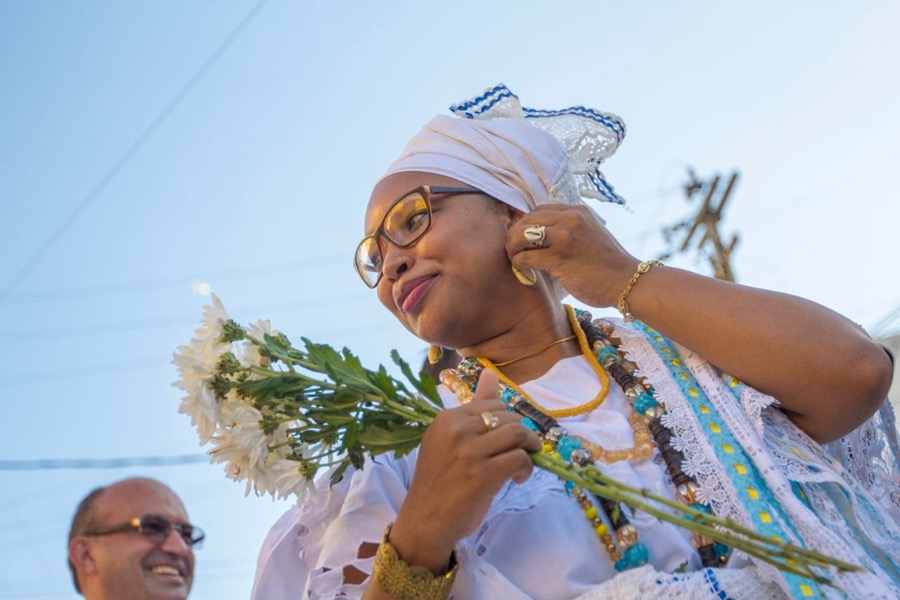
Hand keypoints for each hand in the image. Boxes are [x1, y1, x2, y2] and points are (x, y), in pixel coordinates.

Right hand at [387, 369, 541, 572]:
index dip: (506, 420)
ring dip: (529, 447)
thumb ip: (473, 408)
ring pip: (517, 434)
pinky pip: (520, 459)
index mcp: (447, 418)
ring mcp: (470, 452)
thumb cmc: (438, 481)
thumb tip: (491, 372)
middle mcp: (457, 430)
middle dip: (521, 433)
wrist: (425, 520)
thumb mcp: (449, 440)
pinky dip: (527, 467)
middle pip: (508, 417)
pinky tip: (519, 478)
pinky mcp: (484, 475)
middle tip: (520, 451)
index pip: (492, 404)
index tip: (506, 438)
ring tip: (525, 461)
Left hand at [507, 204, 637, 307]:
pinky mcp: (559, 258)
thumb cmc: (607, 264)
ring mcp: (564, 237)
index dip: (525, 224)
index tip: (522, 238)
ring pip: (522, 236)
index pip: (539, 210)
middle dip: (514, 235)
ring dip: (513, 248)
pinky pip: (525, 257)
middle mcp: (570, 219)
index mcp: (577, 211)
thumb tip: (538, 236)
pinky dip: (519, 264)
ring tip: (515, 259)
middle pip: (527, 220)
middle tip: (513, 250)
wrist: (627, 282)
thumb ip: (568, 230)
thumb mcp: (589, 234)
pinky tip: (524, 271)